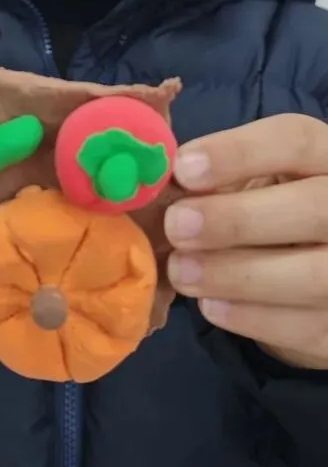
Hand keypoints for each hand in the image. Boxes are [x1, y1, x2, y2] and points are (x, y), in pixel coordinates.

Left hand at [164, 114, 327, 369]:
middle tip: (177, 226)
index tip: (182, 168)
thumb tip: (156, 188)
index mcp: (327, 160)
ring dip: (235, 274)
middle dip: (236, 219)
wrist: (313, 281)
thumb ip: (215, 185)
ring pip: (312, 274)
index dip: (238, 153)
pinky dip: (251, 317)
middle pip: (313, 208)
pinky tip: (210, 306)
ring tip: (181, 272)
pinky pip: (304, 325)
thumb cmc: (268, 218)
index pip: (298, 140)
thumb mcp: (252, 188)